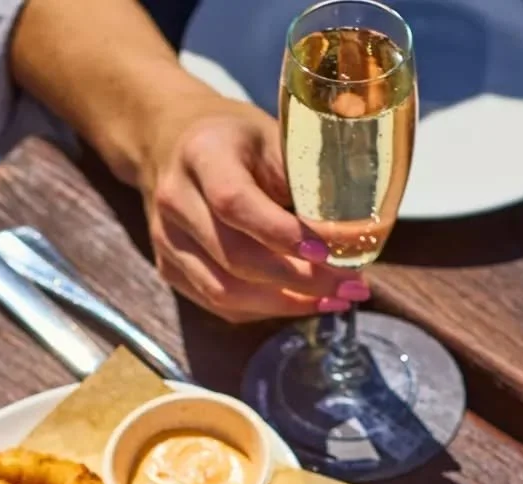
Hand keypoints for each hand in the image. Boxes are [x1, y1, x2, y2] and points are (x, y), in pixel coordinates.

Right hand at [136, 92, 368, 323]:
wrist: (172, 143)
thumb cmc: (236, 139)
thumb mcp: (273, 137)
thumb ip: (304, 179)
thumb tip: (356, 232)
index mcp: (202, 154)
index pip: (236, 204)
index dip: (283, 235)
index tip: (331, 252)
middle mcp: (175, 201)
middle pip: (235, 258)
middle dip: (299, 279)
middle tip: (351, 284)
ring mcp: (166, 241)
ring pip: (225, 293)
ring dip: (286, 303)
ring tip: (335, 299)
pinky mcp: (169, 270)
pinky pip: (220, 304)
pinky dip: (266, 309)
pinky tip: (303, 302)